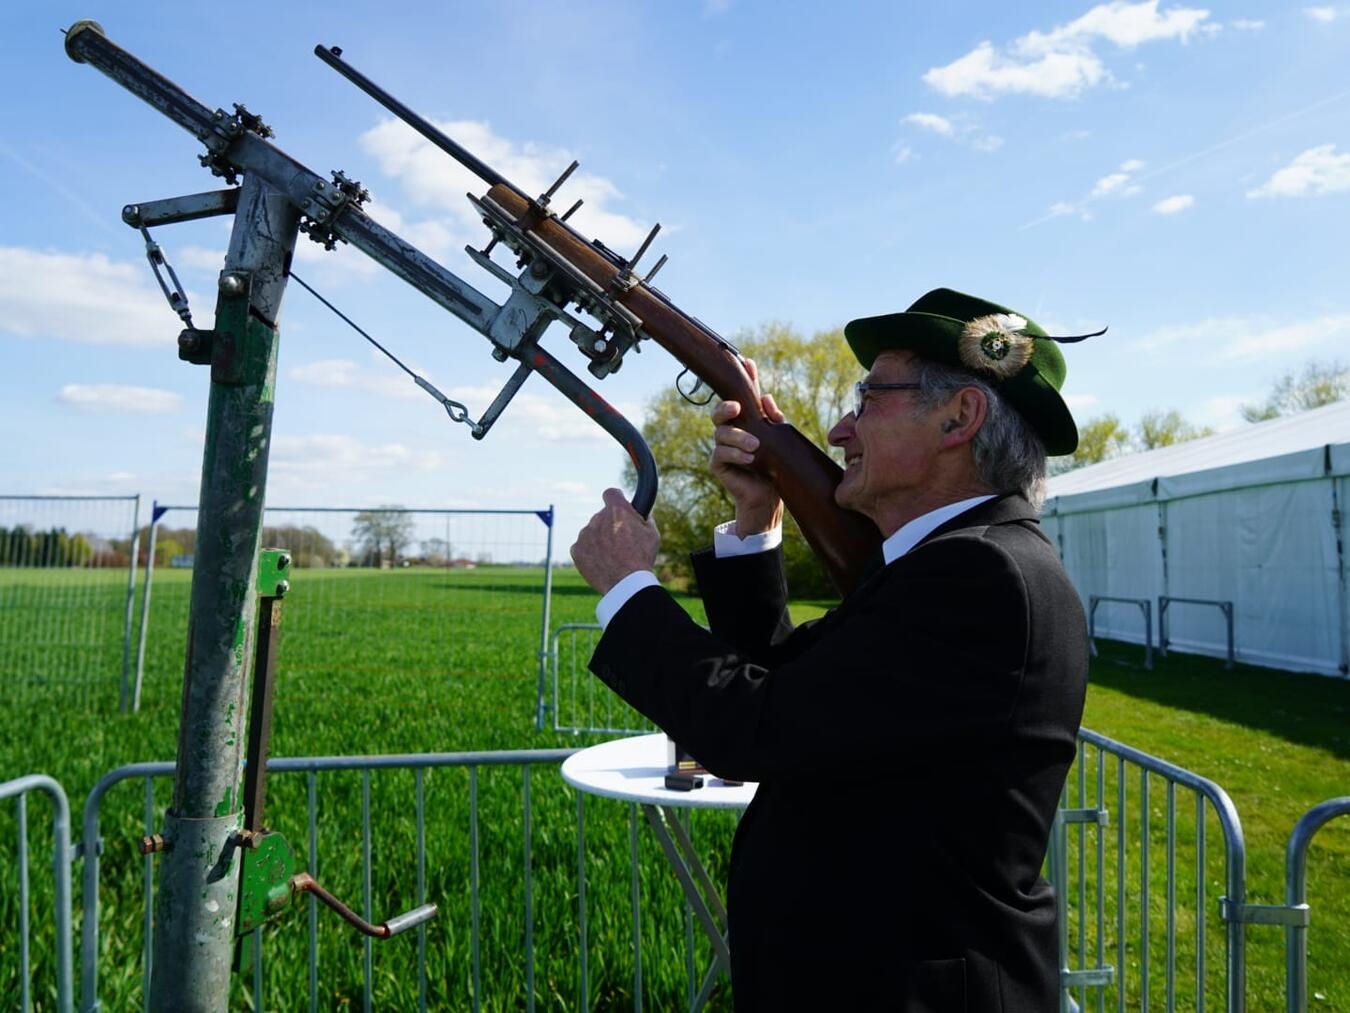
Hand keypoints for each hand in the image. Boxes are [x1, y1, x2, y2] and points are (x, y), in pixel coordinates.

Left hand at [570, 488, 660, 594]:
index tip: (618, 507)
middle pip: (602, 516)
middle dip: (610, 525)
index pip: (610, 494)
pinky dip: (590, 553)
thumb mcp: (652, 534)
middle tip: (621, 542)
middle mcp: (597, 518)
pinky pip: (583, 546)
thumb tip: (641, 512)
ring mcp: (585, 534)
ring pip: (592, 532)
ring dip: (599, 540)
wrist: (625, 583)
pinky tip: (602, 562)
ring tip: (612, 557)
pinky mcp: (576, 549)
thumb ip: (644, 518)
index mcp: (616, 510)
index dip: (615, 499)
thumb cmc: (642, 558)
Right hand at [710, 358, 784, 536]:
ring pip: (721, 434)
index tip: (749, 363)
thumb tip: (766, 397)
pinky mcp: (718, 465)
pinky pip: (720, 454)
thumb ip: (773, 419)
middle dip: (726, 407)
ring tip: (755, 447)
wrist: (769, 496)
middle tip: (737, 409)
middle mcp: (731, 430)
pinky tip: (749, 458)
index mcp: (746, 421)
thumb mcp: (778, 439)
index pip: (743, 396)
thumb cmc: (774, 466)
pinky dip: (735, 455)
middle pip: (720, 411)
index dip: (745, 379)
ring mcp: (722, 447)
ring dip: (738, 438)